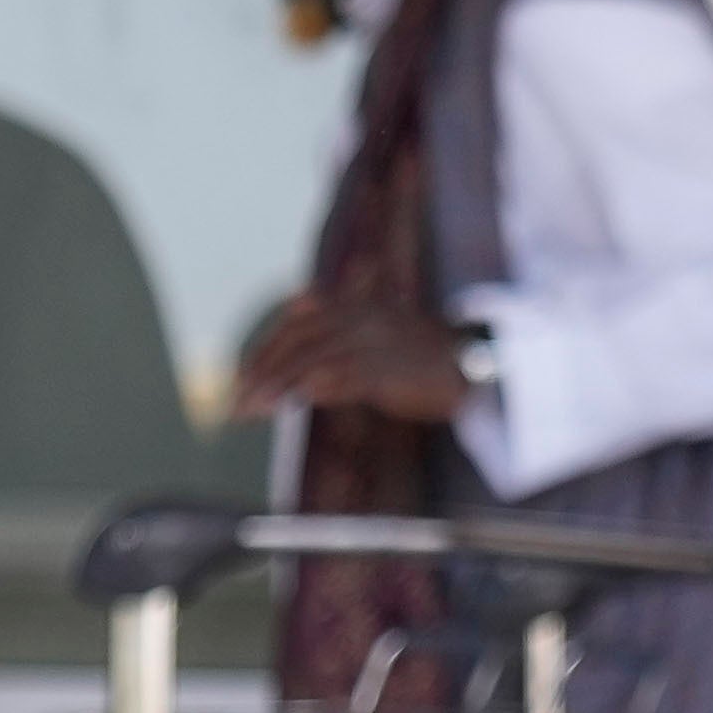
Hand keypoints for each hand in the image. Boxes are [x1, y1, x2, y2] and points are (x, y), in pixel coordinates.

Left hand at [233, 281, 476, 427]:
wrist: (474, 362)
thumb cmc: (425, 356)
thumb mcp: (381, 332)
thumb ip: (342, 336)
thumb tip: (302, 354)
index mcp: (357, 303)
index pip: (296, 319)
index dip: (266, 346)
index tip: (242, 374)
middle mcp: (361, 315)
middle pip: (296, 339)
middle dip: (262, 368)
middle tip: (237, 397)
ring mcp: (373, 340)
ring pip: (310, 359)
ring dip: (276, 385)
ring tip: (251, 409)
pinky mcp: (385, 369)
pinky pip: (337, 379)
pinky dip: (308, 391)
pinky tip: (289, 405)